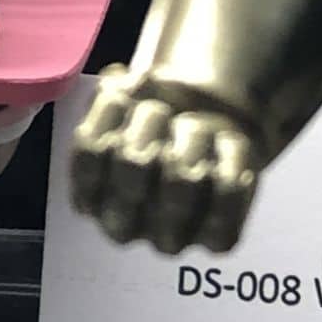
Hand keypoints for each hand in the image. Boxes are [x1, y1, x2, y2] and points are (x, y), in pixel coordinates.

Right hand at [69, 65, 261, 254]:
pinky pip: (227, 195)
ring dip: (194, 135)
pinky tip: (224, 145)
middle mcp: (123, 224)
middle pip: (134, 160)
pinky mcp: (214, 239)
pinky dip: (230, 158)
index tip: (123, 99)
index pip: (90, 151)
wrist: (207, 147)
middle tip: (162, 110)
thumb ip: (112, 90)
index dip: (109, 115)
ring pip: (184, 177)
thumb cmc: (155, 128)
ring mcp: (169, 236)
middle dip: (152, 118)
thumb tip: (120, 82)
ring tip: (196, 126)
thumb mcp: (125, 99)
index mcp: (91, 195)